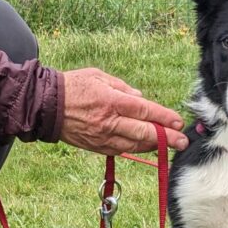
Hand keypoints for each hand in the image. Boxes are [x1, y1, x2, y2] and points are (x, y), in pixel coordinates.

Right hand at [58, 68, 188, 154]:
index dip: (164, 118)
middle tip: (182, 142)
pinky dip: (135, 148)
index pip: (145, 111)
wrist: (45, 106)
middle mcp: (109, 122)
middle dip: (166, 139)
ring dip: (152, 146)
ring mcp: (102, 137)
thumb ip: (123, 88)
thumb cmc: (73, 86)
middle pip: (144, 133)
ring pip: (135, 145)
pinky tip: (144, 146)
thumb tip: (140, 98)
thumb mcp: (100, 77)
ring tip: (167, 145)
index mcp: (112, 101)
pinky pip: (121, 150)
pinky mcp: (96, 147)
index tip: (177, 123)